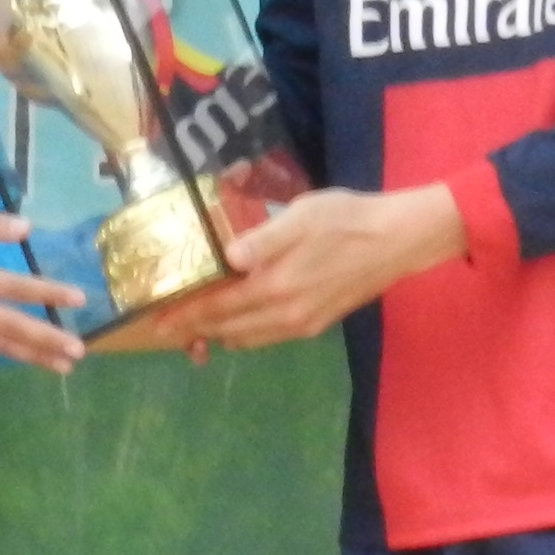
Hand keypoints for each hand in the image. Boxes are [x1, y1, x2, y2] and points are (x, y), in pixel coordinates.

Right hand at [0, 207, 85, 370]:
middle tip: (78, 350)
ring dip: (35, 356)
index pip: (16, 288)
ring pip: (2, 345)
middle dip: (47, 340)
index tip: (79, 298)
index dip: (48, 293)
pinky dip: (11, 354)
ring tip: (65, 365)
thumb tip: (26, 227)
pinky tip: (33, 359)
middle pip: (13, 328)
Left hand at [188, 184, 467, 348]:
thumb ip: (261, 240)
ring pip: (248, 339)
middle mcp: (285, 315)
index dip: (184, 315)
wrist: (399, 241)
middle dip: (195, 328)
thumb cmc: (348, 219)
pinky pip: (269, 337)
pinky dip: (246, 333)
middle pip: (228, 330)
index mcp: (275, 287)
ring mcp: (303, 324)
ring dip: (220, 333)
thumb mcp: (301, 216)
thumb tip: (224, 257)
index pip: (217, 308)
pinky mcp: (317, 323)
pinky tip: (240, 318)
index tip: (155, 322)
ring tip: (196, 324)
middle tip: (166, 326)